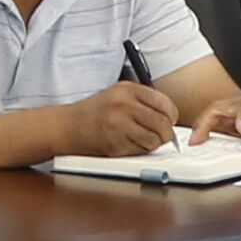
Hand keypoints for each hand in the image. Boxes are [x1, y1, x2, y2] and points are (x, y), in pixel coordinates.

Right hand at [55, 81, 185, 159]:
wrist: (68, 126)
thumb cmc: (95, 111)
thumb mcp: (118, 93)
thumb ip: (143, 100)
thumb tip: (170, 116)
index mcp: (127, 90)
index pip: (164, 103)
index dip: (172, 116)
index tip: (170, 121)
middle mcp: (123, 105)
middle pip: (162, 123)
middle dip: (167, 134)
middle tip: (164, 136)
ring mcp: (119, 125)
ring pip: (154, 140)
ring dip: (154, 144)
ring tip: (145, 140)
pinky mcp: (115, 144)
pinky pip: (140, 151)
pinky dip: (140, 150)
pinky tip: (131, 144)